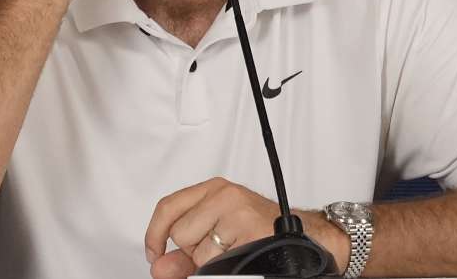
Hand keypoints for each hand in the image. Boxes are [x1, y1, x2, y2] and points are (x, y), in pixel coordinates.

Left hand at [143, 178, 280, 278]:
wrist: (301, 235)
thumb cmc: (257, 231)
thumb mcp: (214, 234)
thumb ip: (182, 253)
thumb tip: (159, 266)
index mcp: (213, 190)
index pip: (168, 207)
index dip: (155, 234)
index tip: (154, 253)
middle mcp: (224, 195)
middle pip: (180, 233)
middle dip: (192, 249)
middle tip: (216, 247)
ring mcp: (237, 211)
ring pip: (198, 250)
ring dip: (210, 259)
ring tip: (232, 250)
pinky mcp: (249, 229)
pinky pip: (218, 261)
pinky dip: (225, 265)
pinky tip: (240, 254)